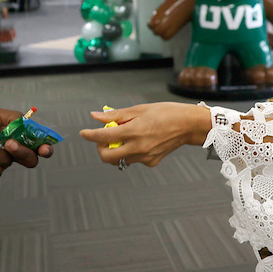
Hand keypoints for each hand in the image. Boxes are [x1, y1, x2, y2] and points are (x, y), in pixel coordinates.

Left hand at [0, 106, 53, 182]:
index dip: (45, 148)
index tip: (44, 148)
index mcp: (17, 136)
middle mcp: (12, 151)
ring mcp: (0, 163)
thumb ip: (13, 117)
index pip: (38, 145)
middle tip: (8, 143)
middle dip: (21, 152)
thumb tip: (27, 123)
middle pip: (30, 160)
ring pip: (6, 162)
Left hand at [80, 102, 210, 167]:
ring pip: (120, 159)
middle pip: (107, 157)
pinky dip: (131, 152)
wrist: (188, 125)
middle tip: (104, 139)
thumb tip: (96, 116)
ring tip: (125, 137)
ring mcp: (145, 157)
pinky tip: (140, 141)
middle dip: (100, 149)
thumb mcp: (139, 109)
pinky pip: (134, 160)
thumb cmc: (166, 113)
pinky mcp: (152, 162)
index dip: (90, 135)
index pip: (104, 137)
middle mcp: (138, 147)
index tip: (84, 133)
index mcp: (134, 131)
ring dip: (116, 150)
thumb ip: (116, 115)